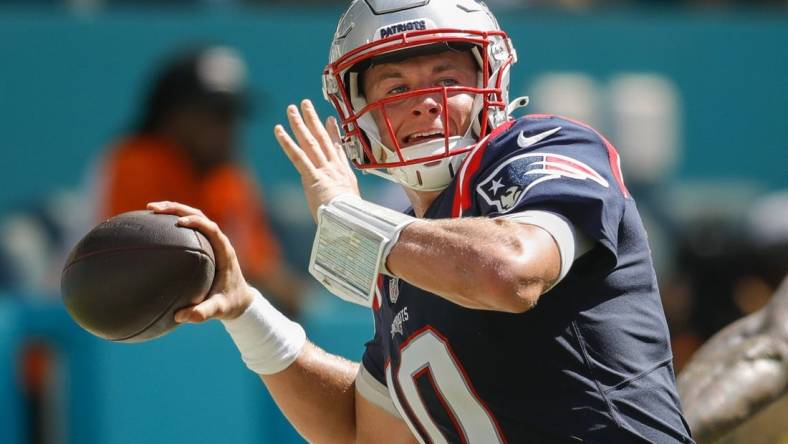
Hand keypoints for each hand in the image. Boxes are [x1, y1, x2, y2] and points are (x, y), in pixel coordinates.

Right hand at [147, 201, 254, 322]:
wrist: (240, 300)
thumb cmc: (230, 303)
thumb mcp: (219, 310)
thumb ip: (203, 313)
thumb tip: (180, 316)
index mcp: (225, 252)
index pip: (213, 229)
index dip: (198, 222)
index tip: (180, 222)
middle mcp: (218, 242)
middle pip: (199, 215)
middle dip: (177, 209)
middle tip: (154, 209)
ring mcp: (211, 241)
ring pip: (193, 216)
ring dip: (173, 210)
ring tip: (150, 209)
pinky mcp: (204, 244)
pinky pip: (188, 228)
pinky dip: (171, 222)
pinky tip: (153, 225)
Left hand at [274, 99, 359, 220]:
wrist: (351, 221)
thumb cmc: (352, 219)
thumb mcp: (354, 208)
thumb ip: (349, 203)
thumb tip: (351, 210)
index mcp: (345, 175)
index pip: (337, 149)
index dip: (333, 133)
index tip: (331, 119)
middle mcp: (334, 168)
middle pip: (322, 138)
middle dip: (313, 120)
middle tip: (306, 104)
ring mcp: (323, 170)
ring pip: (310, 142)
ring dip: (300, 124)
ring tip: (292, 109)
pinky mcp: (312, 176)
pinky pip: (298, 156)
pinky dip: (287, 142)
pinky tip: (279, 130)